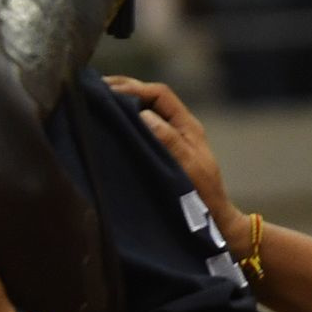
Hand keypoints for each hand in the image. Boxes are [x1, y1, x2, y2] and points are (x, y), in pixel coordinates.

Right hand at [104, 75, 247, 251]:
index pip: (160, 94)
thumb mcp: (190, 169)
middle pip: (150, 97)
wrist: (215, 223)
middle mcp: (179, 127)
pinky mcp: (161, 151)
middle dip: (124, 89)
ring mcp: (170, 138)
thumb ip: (170, 141)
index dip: (135, 88)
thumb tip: (145, 114)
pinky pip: (141, 127)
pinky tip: (107, 124)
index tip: (110, 91)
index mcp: (188, 126)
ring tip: (97, 101)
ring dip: (122, 103)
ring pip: (144, 110)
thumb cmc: (204, 198)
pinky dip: (123, 120)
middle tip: (96, 88)